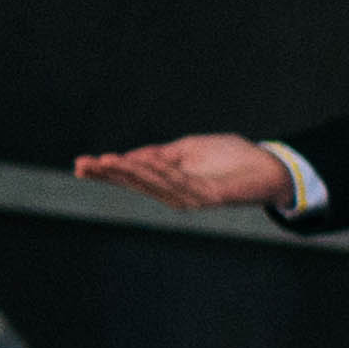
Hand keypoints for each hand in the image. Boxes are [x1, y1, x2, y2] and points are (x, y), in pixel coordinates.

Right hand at [73, 134, 298, 214]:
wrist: (269, 165)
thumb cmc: (230, 157)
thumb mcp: (187, 149)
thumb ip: (160, 155)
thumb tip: (128, 157)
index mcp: (169, 182)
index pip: (132, 178)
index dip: (107, 173)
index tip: (79, 165)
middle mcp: (177, 194)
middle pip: (138, 184)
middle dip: (110, 174)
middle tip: (84, 164)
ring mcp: (193, 197)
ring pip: (156, 184)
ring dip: (132, 172)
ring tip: (108, 160)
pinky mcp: (210, 196)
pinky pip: (181, 182)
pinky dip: (162, 172)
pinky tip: (144, 162)